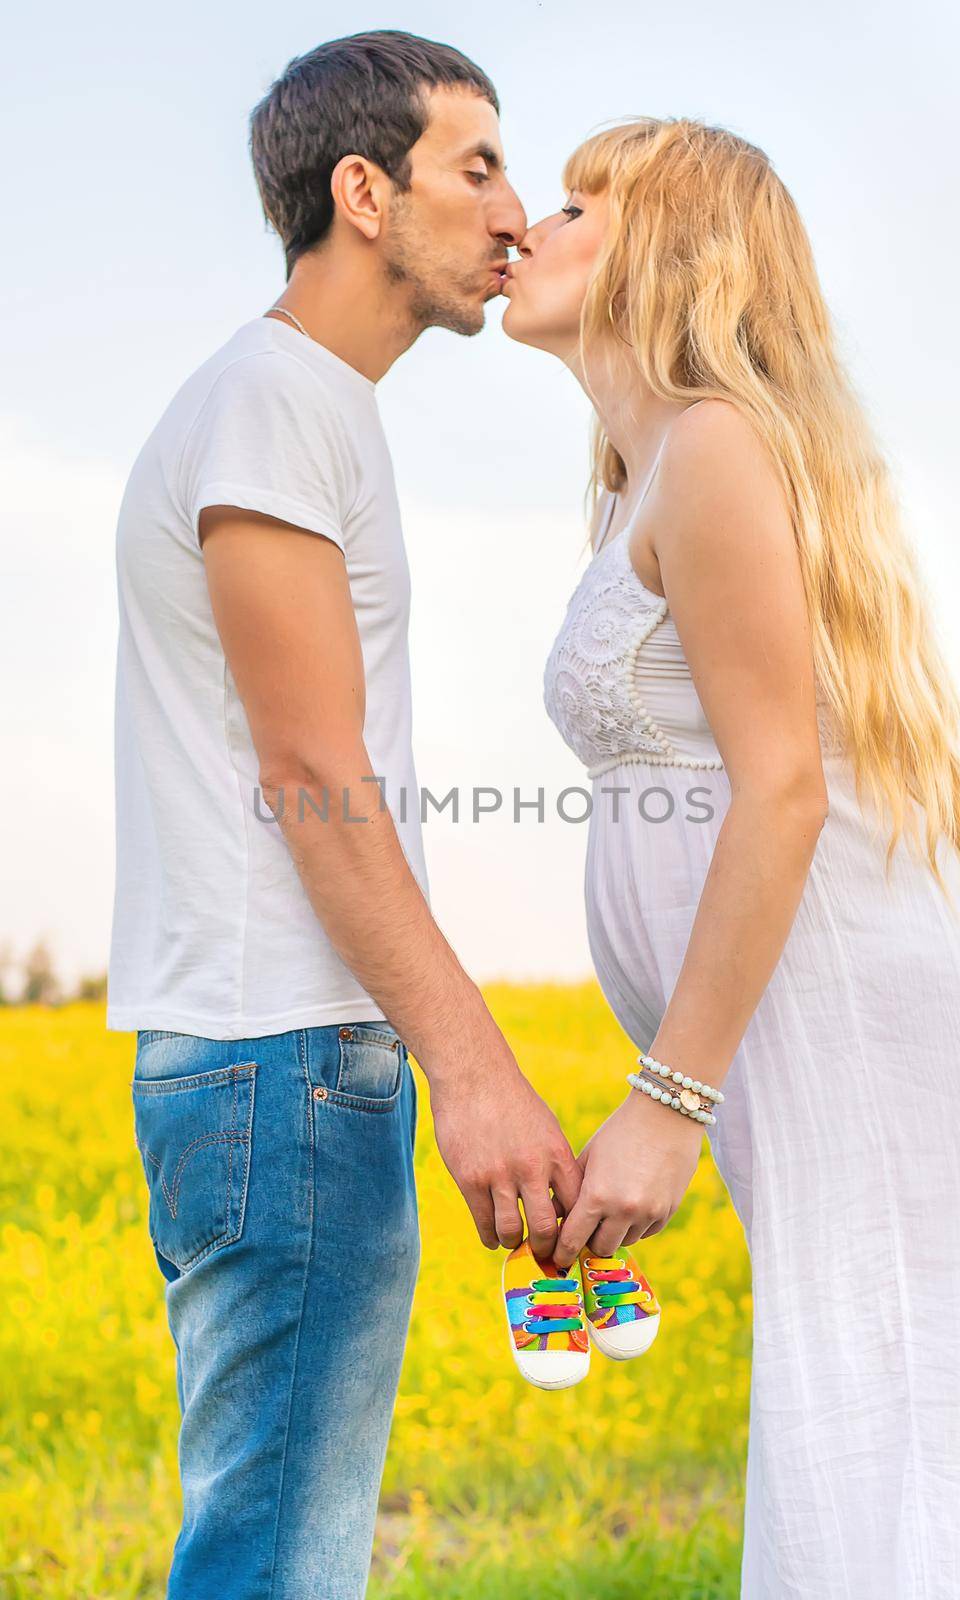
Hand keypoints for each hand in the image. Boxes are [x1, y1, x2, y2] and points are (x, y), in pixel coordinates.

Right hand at [429, 1062, 582, 1260]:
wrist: (473, 1076)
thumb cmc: (513, 1101)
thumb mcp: (547, 1128)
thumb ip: (555, 1164)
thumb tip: (563, 1203)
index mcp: (556, 1154)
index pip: (576, 1206)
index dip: (575, 1229)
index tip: (571, 1240)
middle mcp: (531, 1168)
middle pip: (547, 1229)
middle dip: (547, 1249)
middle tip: (544, 1255)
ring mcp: (498, 1175)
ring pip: (512, 1231)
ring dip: (515, 1244)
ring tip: (514, 1243)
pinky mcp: (470, 1178)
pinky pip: (483, 1223)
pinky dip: (490, 1237)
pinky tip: (492, 1237)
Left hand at [551, 1089, 701, 1271]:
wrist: (666, 1115)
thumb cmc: (620, 1131)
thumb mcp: (589, 1157)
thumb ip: (569, 1191)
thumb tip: (553, 1217)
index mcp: (597, 1195)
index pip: (573, 1240)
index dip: (562, 1252)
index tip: (557, 1257)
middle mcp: (623, 1210)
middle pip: (600, 1248)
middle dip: (590, 1241)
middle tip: (585, 1230)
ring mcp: (649, 1213)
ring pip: (625, 1241)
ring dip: (614, 1232)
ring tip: (611, 1209)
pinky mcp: (668, 1211)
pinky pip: (646, 1231)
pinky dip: (636, 1224)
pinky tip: (633, 1201)